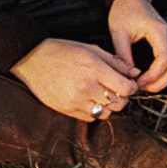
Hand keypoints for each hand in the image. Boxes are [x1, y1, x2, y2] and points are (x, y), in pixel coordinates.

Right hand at [10, 38, 138, 121]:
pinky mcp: (67, 110)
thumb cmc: (62, 50)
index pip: (125, 88)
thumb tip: (135, 74)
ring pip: (107, 113)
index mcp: (93, 68)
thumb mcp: (90, 49)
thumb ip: (115, 62)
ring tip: (103, 94)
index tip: (129, 83)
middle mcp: (86, 86)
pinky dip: (95, 111)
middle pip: (119, 103)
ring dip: (109, 105)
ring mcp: (76, 101)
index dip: (132, 87)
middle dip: (123, 97)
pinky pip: (91, 118)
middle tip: (118, 89)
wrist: (32, 60)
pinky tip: (90, 99)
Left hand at [108, 0, 166, 92]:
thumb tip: (129, 77)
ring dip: (161, 81)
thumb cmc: (124, 11)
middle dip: (158, 83)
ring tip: (141, 84)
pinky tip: (145, 77)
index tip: (136, 83)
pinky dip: (162, 75)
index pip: (164, 61)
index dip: (152, 77)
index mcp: (159, 32)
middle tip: (139, 88)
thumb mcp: (118, 33)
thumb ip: (123, 56)